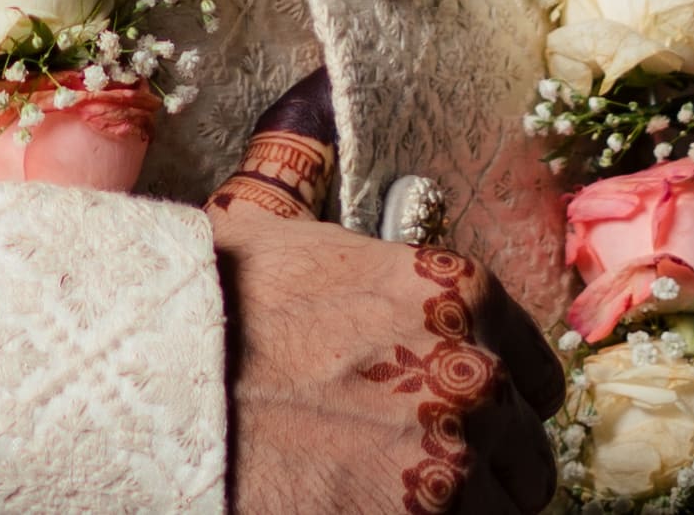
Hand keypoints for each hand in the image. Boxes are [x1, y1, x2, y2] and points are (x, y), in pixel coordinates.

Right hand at [209, 79, 560, 514]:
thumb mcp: (290, 239)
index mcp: (455, 292)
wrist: (157, 377)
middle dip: (481, 462)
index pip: (536, 374)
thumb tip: (342, 210)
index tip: (460, 421)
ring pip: (504, 505)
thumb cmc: (207, 303)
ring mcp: (453, 451)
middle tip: (413, 467)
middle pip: (524, 448)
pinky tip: (370, 511)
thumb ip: (357, 258)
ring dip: (460, 506)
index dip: (496, 403)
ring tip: (392, 494)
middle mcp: (473, 368)